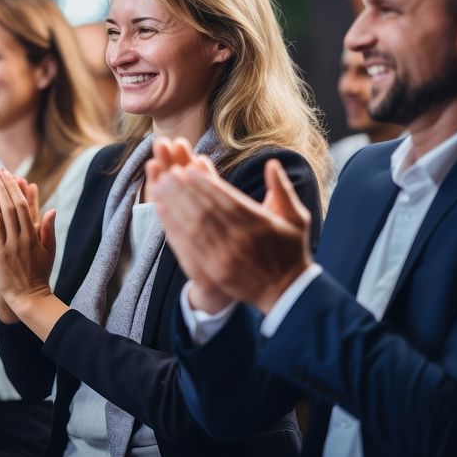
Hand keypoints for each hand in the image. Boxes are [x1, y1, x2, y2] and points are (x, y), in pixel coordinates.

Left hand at [0, 170, 66, 338]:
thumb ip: (48, 230)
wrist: (28, 298)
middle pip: (15, 204)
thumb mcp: (49, 252)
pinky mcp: (0, 252)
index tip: (14, 175)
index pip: (27, 206)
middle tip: (0, 170)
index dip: (20, 189)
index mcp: (35, 235)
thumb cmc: (38, 275)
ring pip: (6, 212)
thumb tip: (52, 210)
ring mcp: (11, 244)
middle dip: (7, 185)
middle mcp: (24, 236)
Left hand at [152, 154, 312, 314]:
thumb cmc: (291, 251)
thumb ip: (282, 189)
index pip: (225, 198)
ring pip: (193, 226)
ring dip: (174, 204)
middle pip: (205, 209)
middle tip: (168, 172)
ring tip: (161, 186)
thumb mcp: (296, 218)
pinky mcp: (214, 272)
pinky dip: (174, 227)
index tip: (189, 168)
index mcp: (258, 223)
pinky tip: (163, 211)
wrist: (288, 293)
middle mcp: (239, 239)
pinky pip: (189, 246)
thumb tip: (271, 163)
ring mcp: (225, 257)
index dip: (204, 183)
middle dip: (184, 189)